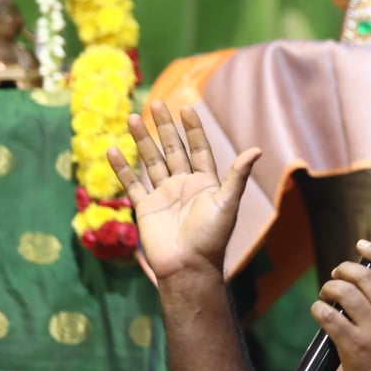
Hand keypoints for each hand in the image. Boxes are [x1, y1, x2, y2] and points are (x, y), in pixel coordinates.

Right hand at [107, 103, 259, 278]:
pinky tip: (113, 149)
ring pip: (151, 161)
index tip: (186, 108)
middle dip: (165, 127)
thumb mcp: (227, 203)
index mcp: (206, 183)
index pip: (198, 149)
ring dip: (142, 141)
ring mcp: (164, 195)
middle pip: (173, 150)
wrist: (188, 266)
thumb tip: (257, 150)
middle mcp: (184, 186)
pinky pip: (132, 183)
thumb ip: (237, 176)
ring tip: (132, 117)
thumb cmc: (212, 236)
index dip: (193, 130)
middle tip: (155, 103)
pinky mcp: (146, 208)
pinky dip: (122, 168)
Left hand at [313, 240, 370, 370]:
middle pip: (365, 277)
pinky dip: (319, 309)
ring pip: (344, 293)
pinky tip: (317, 310)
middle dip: (345, 269)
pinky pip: (330, 317)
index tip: (362, 245)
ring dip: (329, 288)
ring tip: (325, 293)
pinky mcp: (353, 346)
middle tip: (336, 274)